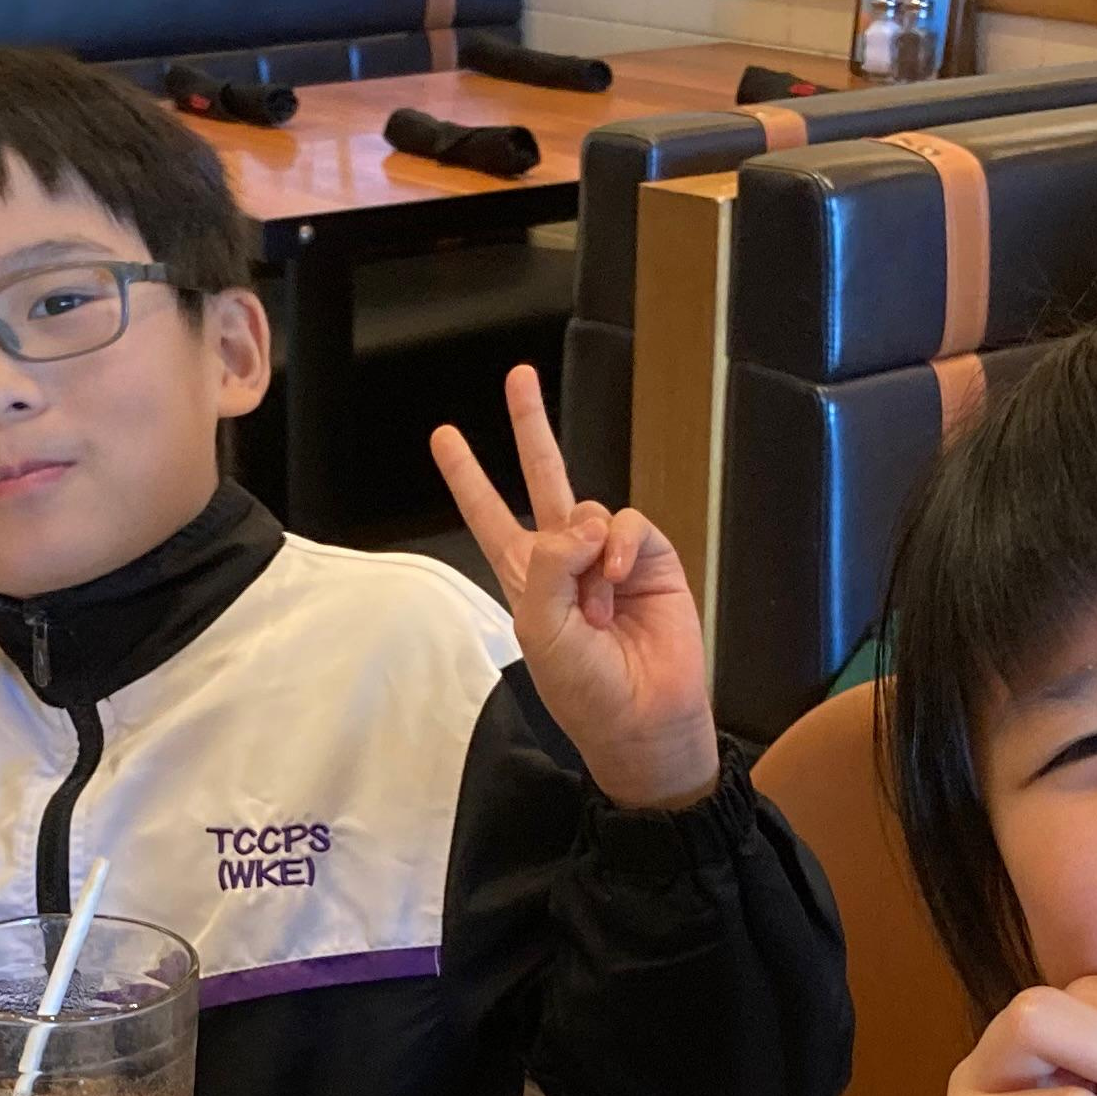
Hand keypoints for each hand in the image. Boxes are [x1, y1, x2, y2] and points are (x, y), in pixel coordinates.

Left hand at [428, 366, 717, 811]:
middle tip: (519, 377)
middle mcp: (565, 559)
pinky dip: (625, 548)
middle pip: (544, 477)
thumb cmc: (584, 689)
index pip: (489, 515)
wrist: (643, 718)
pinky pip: (632, 524)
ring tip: (599, 604)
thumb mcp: (541, 629)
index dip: (467, 476)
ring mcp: (609, 557)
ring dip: (593, 555)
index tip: (445, 437)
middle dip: (531, 426)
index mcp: (524, 577)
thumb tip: (586, 520)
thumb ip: (550, 566)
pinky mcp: (652, 559)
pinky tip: (621, 581)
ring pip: (594, 508)